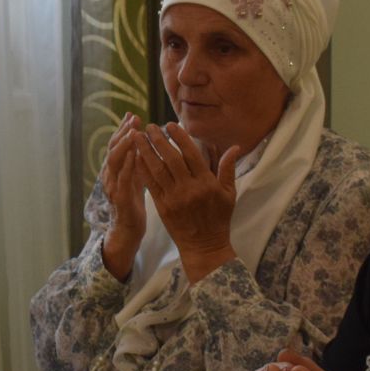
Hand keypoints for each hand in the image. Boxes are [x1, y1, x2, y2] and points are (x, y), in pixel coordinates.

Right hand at [98, 114, 148, 280]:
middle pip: (113, 148)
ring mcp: (113, 187)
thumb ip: (137, 162)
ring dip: (124, 145)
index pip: (117, 144)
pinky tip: (137, 156)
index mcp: (114, 170)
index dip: (123, 129)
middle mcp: (109, 176)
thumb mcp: (135, 178)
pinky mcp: (120, 199)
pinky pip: (123, 180)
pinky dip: (128, 166)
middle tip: (134, 118)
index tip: (133, 114)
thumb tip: (144, 141)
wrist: (127, 231)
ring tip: (134, 132)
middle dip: (123, 132)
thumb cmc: (133, 204)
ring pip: (114, 161)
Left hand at [132, 122, 240, 281]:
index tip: (169, 125)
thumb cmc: (219, 218)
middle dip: (158, 140)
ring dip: (145, 151)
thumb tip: (234, 147)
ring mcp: (174, 198)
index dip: (179, 137)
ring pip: (157, 170)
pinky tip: (135, 157)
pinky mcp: (162, 207)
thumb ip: (228, 168)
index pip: (191, 154)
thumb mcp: (229, 194)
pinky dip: (142, 170)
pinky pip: (150, 184)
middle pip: (171, 159)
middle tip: (149, 126)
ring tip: (137, 137)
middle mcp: (189, 188)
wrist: (204, 245)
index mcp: (206, 183)